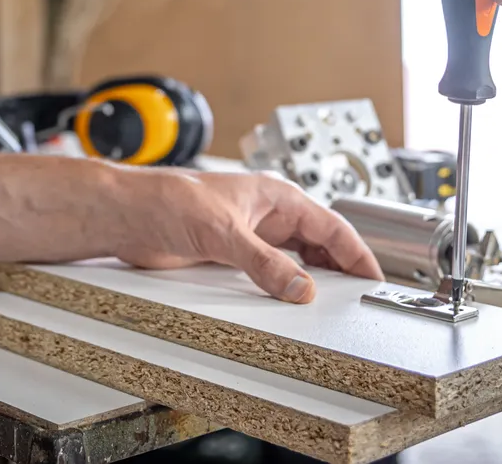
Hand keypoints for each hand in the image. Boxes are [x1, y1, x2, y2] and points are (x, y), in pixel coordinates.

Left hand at [107, 166, 383, 302]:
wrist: (128, 214)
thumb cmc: (168, 199)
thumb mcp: (223, 232)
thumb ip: (264, 262)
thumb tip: (299, 288)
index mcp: (276, 196)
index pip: (331, 226)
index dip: (356, 252)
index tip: (373, 277)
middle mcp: (267, 215)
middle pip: (319, 243)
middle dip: (340, 268)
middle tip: (358, 298)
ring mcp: (251, 236)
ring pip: (296, 259)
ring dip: (312, 279)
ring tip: (331, 304)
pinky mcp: (231, 255)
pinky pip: (270, 273)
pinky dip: (284, 287)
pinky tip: (288, 303)